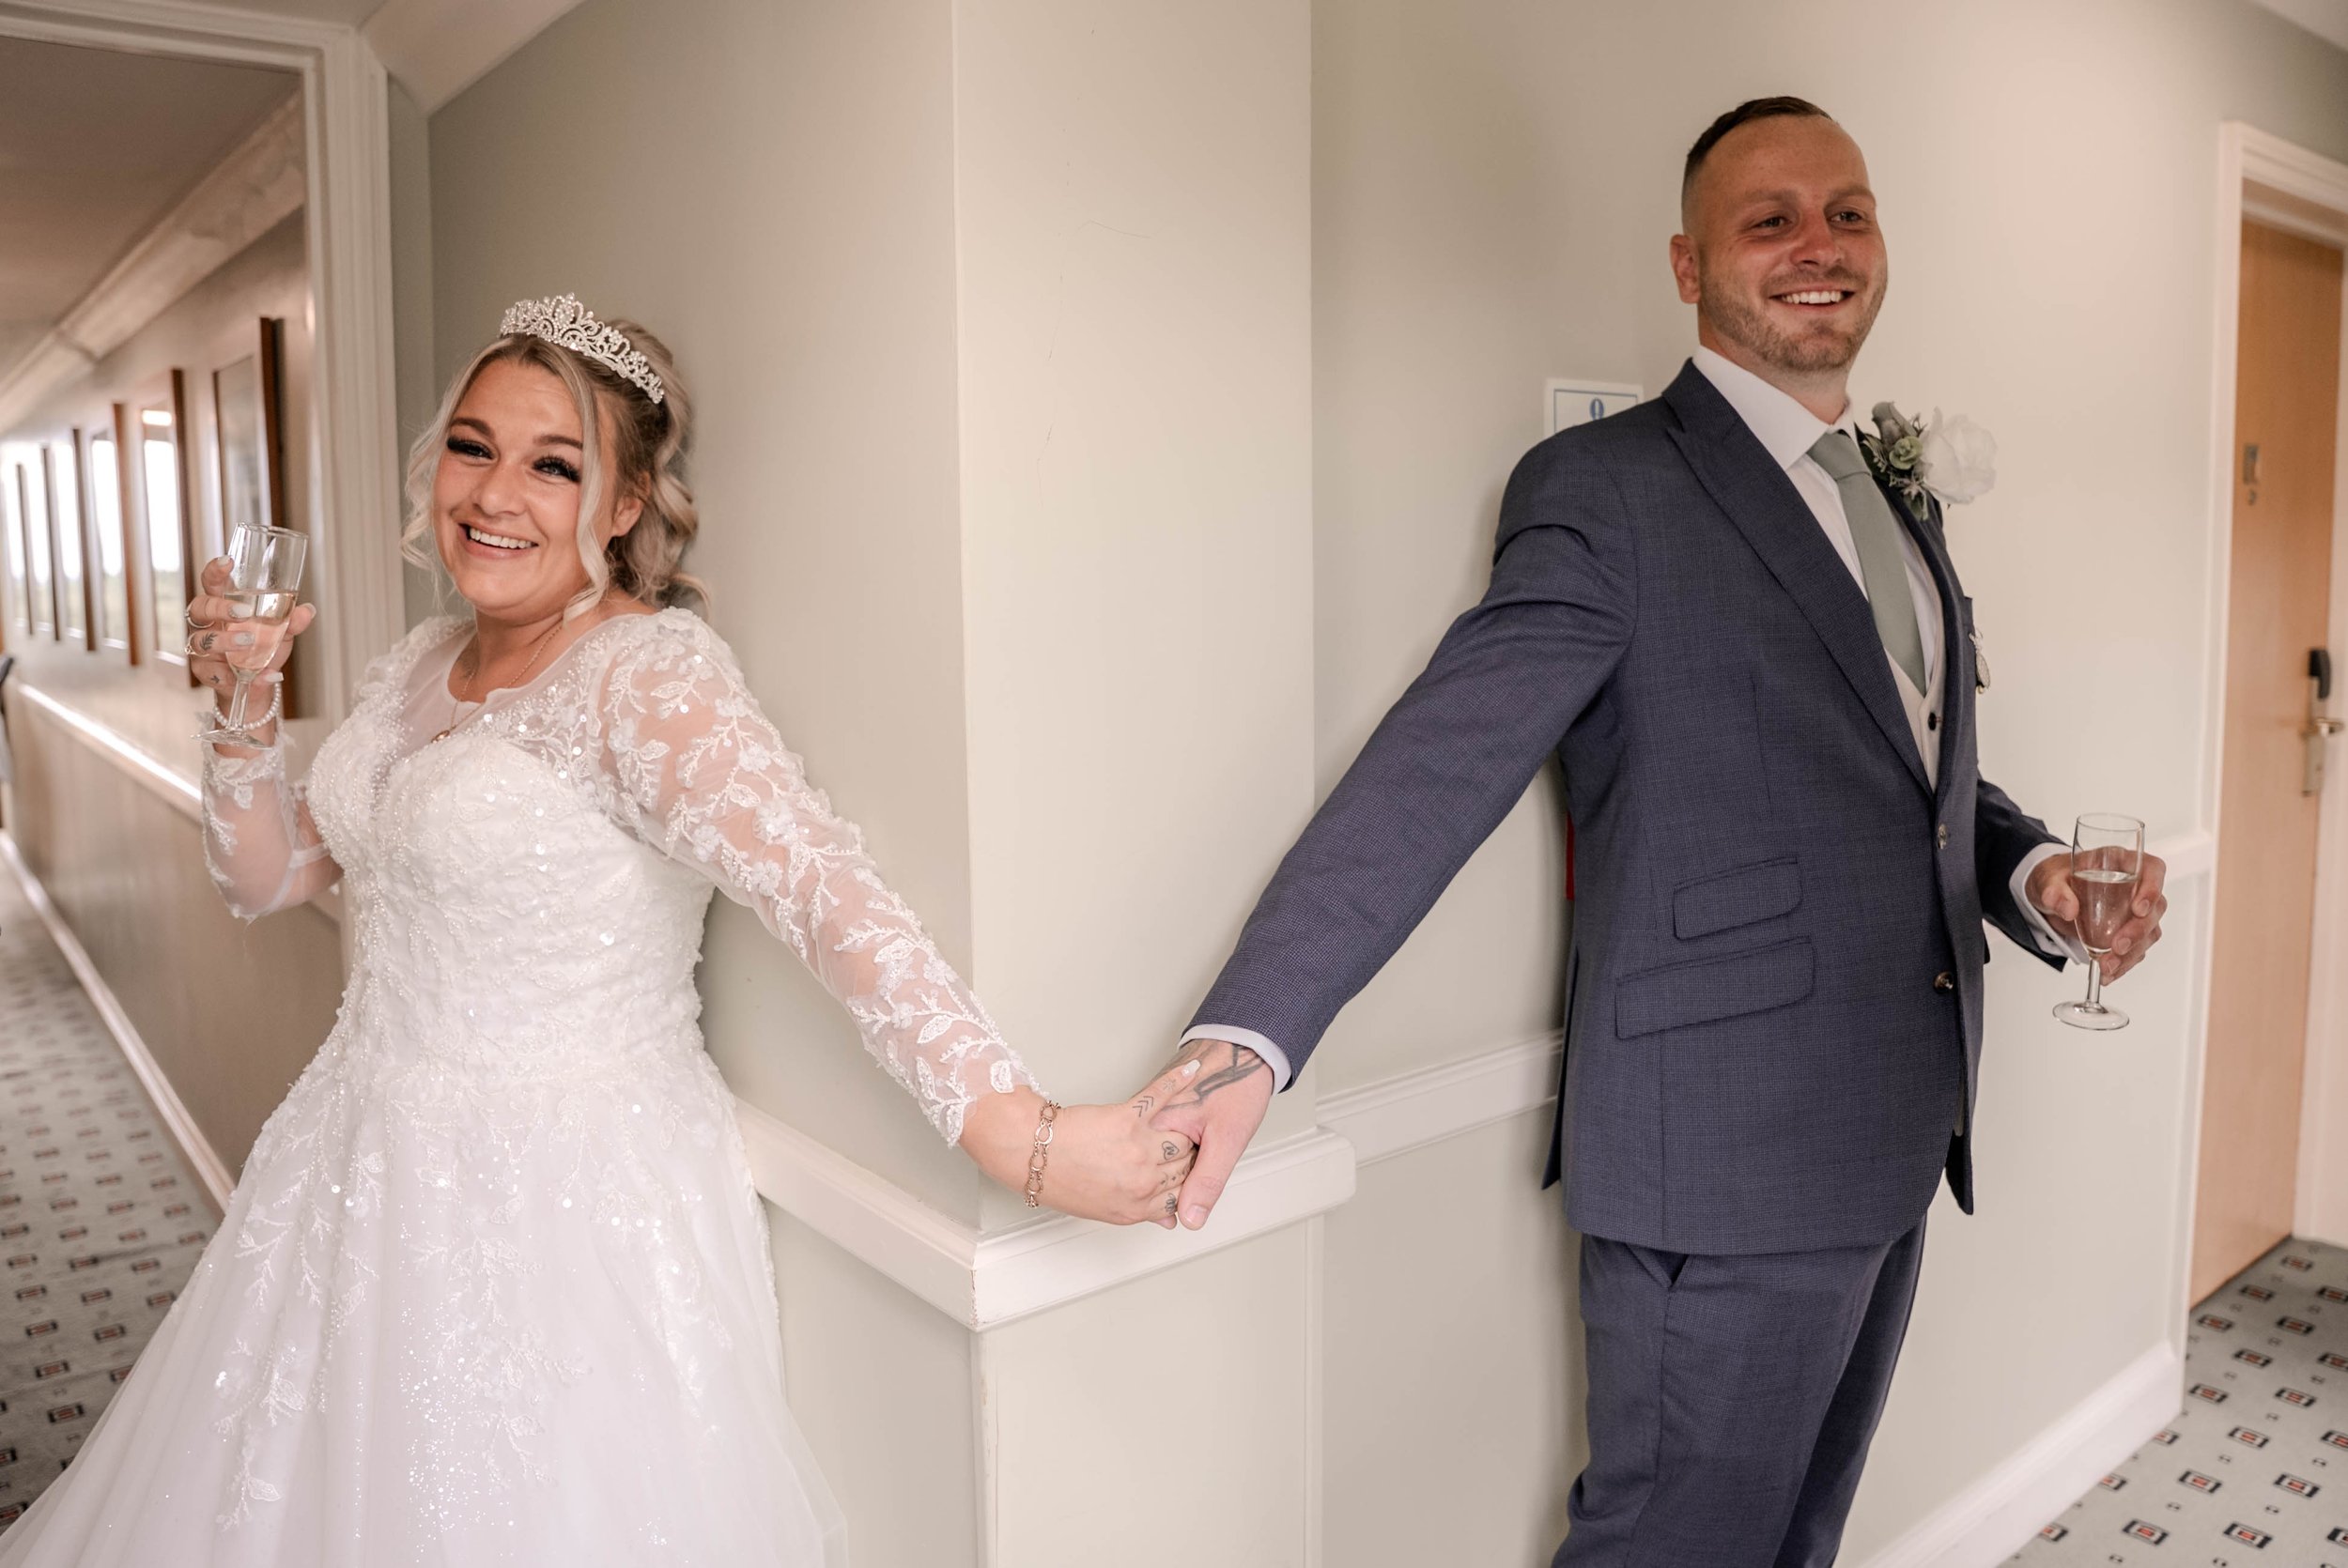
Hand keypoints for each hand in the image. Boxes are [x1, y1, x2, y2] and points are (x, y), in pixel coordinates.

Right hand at [188, 556, 317, 724]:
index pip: (212, 583)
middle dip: (220, 607)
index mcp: (224, 605)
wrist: (257, 682)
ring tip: (248, 642)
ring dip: (225, 640)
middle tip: (244, 612)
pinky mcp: (203, 670)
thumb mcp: (282, 633)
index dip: (215, 571)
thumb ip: (292, 621)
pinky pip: (208, 670)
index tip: (227, 561)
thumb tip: (307, 610)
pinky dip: (228, 673)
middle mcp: (208, 623)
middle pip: (200, 607)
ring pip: (201, 639)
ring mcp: (202, 646)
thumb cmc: (262, 648)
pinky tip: (246, 674)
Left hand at [958, 1082, 1197, 1226]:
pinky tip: (1191, 1073)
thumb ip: (1145, 1211)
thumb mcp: (1107, 1211)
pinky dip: (1177, 1081)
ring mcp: (1138, 1149)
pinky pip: (1161, 1097)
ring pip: (1181, 1138)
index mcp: (1138, 1207)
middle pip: (1185, 1166)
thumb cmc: (1061, 1180)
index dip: (1184, 1180)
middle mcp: (1143, 1180)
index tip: (1186, 1171)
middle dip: (1184, 1156)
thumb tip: (1169, 1218)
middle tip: (1181, 1144)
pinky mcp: (1128, 1119)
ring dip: (1181, 1128)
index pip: (1182, 1193)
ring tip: (1179, 1122)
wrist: (1033, 1154)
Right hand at [1144, 1037, 1273, 1230]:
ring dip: (1177, 1167)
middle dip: (1181, 1180)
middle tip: (1209, 1157)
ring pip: (1159, 1161)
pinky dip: (1176, 1152)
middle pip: (1157, 1175)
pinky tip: (1194, 1144)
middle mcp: (1146, 1121)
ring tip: (1203, 1147)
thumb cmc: (1236, 1083)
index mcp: (1155, 1127)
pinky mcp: (1157, 1109)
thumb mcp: (1228, 1138)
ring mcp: (1150, 1114)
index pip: (1160, 1185)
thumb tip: (1190, 1218)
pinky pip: (1161, 1143)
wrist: (1242, 1046)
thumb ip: (1207, 1180)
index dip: (1185, 1192)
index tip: (1202, 1182)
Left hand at [2028, 849, 2167, 983]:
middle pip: (2155, 907)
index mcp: (2120, 863)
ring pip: (2149, 932)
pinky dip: (2124, 963)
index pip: (2153, 869)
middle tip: (2117, 946)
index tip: (2139, 909)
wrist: (2048, 893)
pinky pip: (2136, 949)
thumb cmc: (2055, 876)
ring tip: (2107, 965)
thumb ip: (2054, 890)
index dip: (2152, 888)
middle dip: (2138, 931)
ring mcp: (2133, 911)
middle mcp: (2134, 886)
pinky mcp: (2127, 931)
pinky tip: (2109, 972)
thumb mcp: (2047, 878)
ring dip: (2132, 953)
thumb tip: (2067, 908)